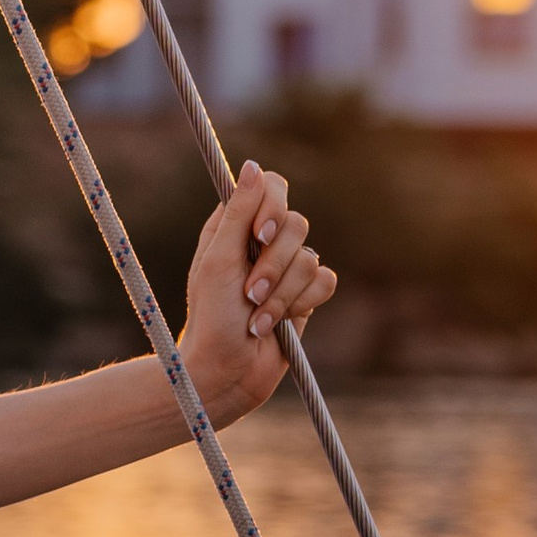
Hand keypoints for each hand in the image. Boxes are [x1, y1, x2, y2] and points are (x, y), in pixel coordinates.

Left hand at [177, 160, 335, 422]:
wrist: (227, 371)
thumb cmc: (211, 316)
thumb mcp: (219, 260)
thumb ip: (238, 212)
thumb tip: (252, 165)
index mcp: (235, 225)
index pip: (272, 187)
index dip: (273, 206)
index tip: (261, 234)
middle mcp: (262, 241)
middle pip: (297, 224)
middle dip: (274, 265)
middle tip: (249, 293)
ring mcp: (285, 268)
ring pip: (311, 258)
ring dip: (283, 293)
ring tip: (257, 319)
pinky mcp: (304, 294)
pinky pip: (325, 282)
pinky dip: (302, 304)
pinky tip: (278, 324)